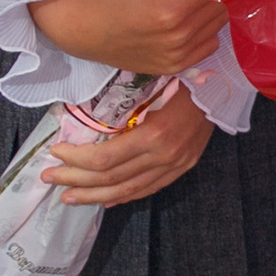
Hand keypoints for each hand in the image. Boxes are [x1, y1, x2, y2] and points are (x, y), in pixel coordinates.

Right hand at [30, 0, 226, 76]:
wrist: (70, 29)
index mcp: (168, 12)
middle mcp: (177, 39)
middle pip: (220, 5)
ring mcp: (175, 57)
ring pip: (218, 25)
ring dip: (211, 6)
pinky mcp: (171, 67)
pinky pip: (208, 45)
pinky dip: (204, 28)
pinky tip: (187, 14)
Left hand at [41, 87, 214, 208]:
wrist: (226, 84)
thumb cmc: (185, 76)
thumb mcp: (151, 84)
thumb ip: (123, 106)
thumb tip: (85, 119)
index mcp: (155, 134)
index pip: (106, 159)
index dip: (76, 159)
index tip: (55, 152)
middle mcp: (165, 156)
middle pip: (112, 178)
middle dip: (76, 180)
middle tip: (49, 179)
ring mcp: (176, 165)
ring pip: (127, 190)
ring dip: (94, 196)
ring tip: (69, 197)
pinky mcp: (182, 168)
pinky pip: (147, 189)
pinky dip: (123, 197)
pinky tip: (104, 200)